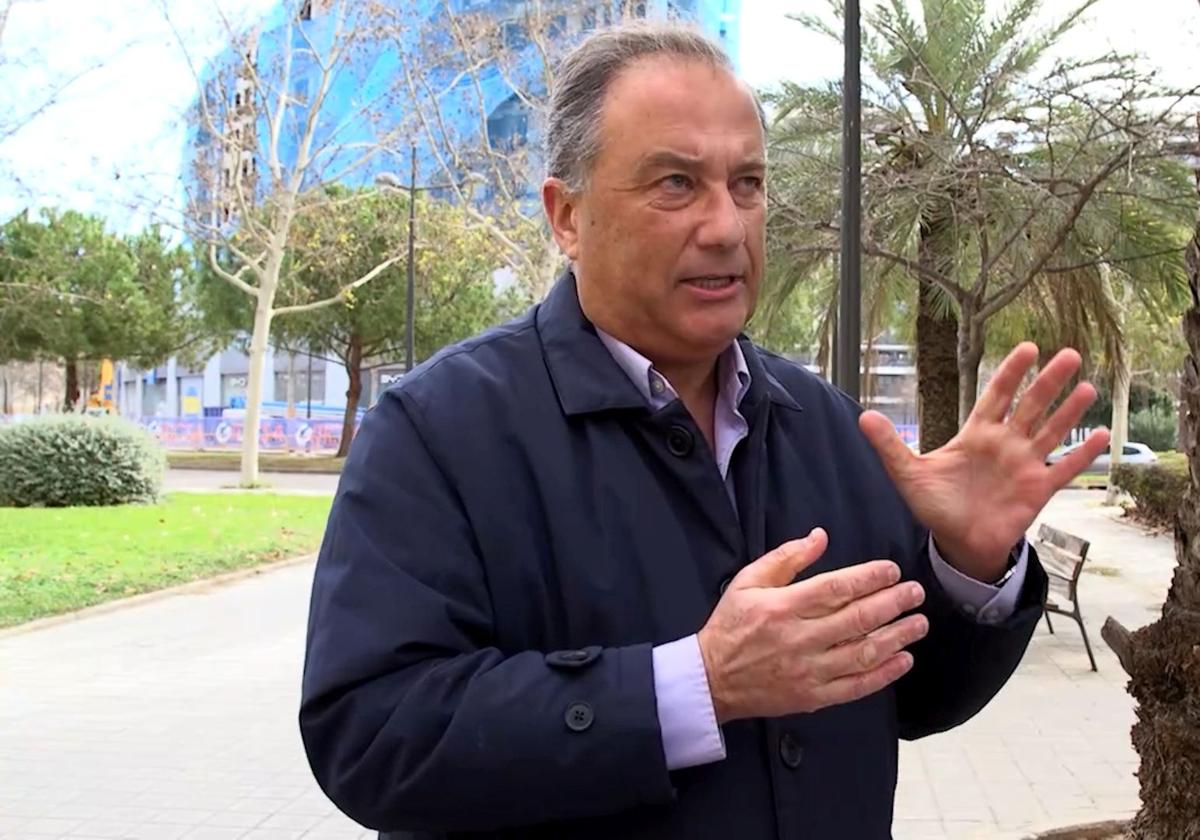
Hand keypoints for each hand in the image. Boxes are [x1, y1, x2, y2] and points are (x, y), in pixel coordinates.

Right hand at [696, 528, 928, 723]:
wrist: (713, 679)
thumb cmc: (731, 625)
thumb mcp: (747, 581)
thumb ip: (785, 558)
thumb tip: (820, 537)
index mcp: (783, 607)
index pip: (835, 588)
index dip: (869, 577)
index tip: (892, 570)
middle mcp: (800, 639)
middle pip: (857, 619)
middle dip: (893, 603)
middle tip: (916, 593)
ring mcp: (810, 671)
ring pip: (864, 653)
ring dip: (897, 637)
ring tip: (919, 623)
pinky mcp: (814, 696)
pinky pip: (857, 686)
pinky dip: (885, 674)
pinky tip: (904, 660)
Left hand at [859, 342, 1109, 581]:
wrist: (956, 542)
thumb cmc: (935, 505)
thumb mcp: (907, 473)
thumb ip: (889, 445)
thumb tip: (863, 416)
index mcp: (976, 435)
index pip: (996, 396)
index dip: (1011, 373)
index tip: (1028, 348)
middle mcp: (1005, 444)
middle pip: (1030, 406)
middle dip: (1048, 382)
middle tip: (1069, 354)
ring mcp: (1024, 465)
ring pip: (1051, 432)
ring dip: (1069, 411)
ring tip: (1087, 387)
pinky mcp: (1037, 490)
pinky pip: (1064, 469)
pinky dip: (1082, 454)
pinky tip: (1101, 435)